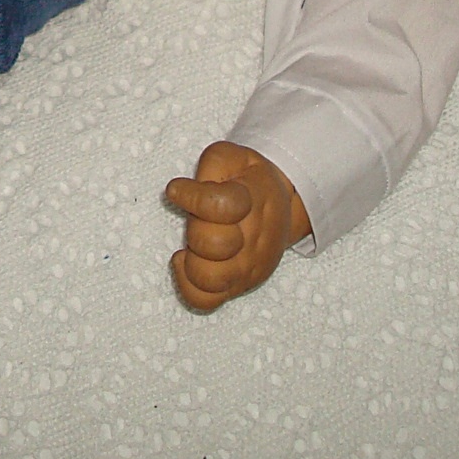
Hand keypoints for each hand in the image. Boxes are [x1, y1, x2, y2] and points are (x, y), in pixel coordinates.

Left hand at [165, 140, 311, 310]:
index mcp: (252, 200)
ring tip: (192, 245)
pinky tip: (185, 261)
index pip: (219, 205)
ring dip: (193, 261)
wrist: (281, 206)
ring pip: (210, 280)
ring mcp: (247, 267)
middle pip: (214, 245)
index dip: (190, 196)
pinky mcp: (238, 286)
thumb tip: (184, 190)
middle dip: (196, 228)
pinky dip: (188, 285)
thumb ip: (210, 166)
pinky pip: (206, 300)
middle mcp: (252, 238)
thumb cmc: (247, 180)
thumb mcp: (233, 157)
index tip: (177, 189)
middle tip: (197, 219)